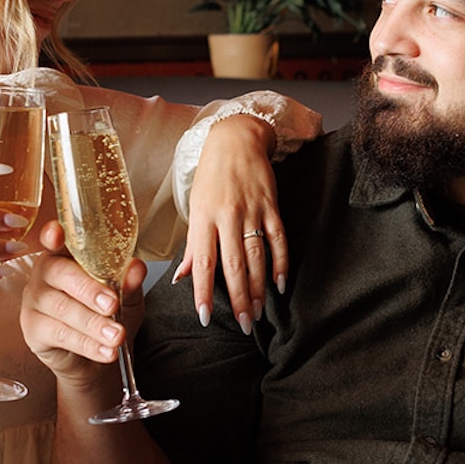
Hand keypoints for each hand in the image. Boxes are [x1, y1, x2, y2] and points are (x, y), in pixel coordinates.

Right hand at [21, 222, 146, 386]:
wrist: (96, 356)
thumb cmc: (106, 314)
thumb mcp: (125, 296)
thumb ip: (128, 282)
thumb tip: (136, 268)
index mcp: (66, 254)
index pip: (55, 239)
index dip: (54, 235)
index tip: (58, 234)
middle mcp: (45, 273)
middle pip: (60, 274)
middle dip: (89, 290)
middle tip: (112, 304)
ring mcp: (35, 300)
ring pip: (62, 308)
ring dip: (93, 323)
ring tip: (117, 335)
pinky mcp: (33, 329)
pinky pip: (60, 334)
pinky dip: (87, 344)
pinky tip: (106, 351)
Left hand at [172, 114, 285, 331]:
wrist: (236, 139)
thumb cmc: (211, 176)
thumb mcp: (195, 207)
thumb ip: (193, 245)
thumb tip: (183, 278)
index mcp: (203, 218)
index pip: (202, 263)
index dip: (203, 292)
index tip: (204, 317)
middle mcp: (227, 216)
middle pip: (233, 265)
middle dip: (238, 298)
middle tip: (242, 324)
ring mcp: (252, 211)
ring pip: (257, 257)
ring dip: (258, 288)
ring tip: (258, 312)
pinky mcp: (272, 206)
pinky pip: (278, 239)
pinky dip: (281, 263)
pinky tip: (279, 285)